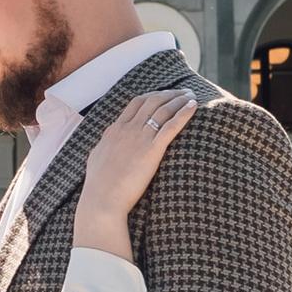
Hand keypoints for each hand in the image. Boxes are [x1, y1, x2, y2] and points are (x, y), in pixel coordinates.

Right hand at [81, 84, 196, 223]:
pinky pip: (171, 126)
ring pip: (162, 109)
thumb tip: (108, 141)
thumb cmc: (99, 185)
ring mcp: (139, 138)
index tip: (164, 94)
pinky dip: (184, 114)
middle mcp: (127, 129)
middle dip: (169, 93)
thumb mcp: (97, 158)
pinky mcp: (152, 151)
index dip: (152, 95)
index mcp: (114, 130)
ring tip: (191, 96)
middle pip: (151, 101)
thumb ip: (106, 145)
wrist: (102, 199)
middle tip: (183, 92)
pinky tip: (194, 107)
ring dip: (179, 100)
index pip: (136, 103)